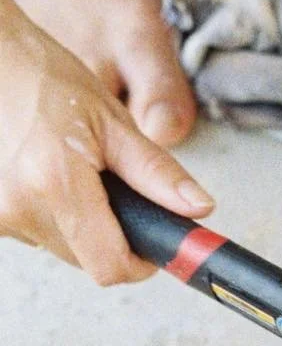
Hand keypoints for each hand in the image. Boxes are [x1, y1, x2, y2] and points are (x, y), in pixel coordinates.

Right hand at [0, 0, 213, 282]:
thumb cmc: (45, 79)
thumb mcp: (112, 121)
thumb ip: (157, 173)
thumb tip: (199, 209)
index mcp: (55, 182)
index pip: (109, 266)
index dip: (140, 262)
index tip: (153, 245)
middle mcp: (17, 205)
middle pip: (86, 259)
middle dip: (110, 234)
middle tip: (109, 185)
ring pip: (59, 246)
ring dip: (77, 221)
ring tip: (70, 168)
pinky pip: (32, 229)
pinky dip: (48, 210)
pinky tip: (45, 172)